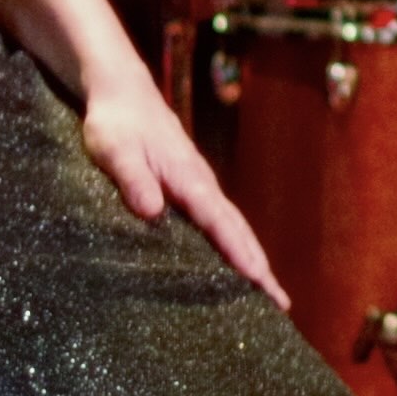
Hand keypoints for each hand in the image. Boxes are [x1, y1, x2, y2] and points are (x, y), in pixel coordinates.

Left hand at [82, 77, 287, 306]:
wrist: (123, 92)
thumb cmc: (115, 123)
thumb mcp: (114, 150)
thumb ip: (133, 179)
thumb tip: (152, 211)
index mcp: (188, 180)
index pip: (219, 223)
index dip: (239, 253)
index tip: (259, 280)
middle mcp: (202, 185)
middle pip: (238, 230)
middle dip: (260, 266)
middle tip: (281, 303)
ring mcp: (200, 185)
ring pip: (233, 226)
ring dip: (252, 258)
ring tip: (268, 291)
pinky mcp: (192, 187)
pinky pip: (221, 221)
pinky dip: (235, 243)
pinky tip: (234, 260)